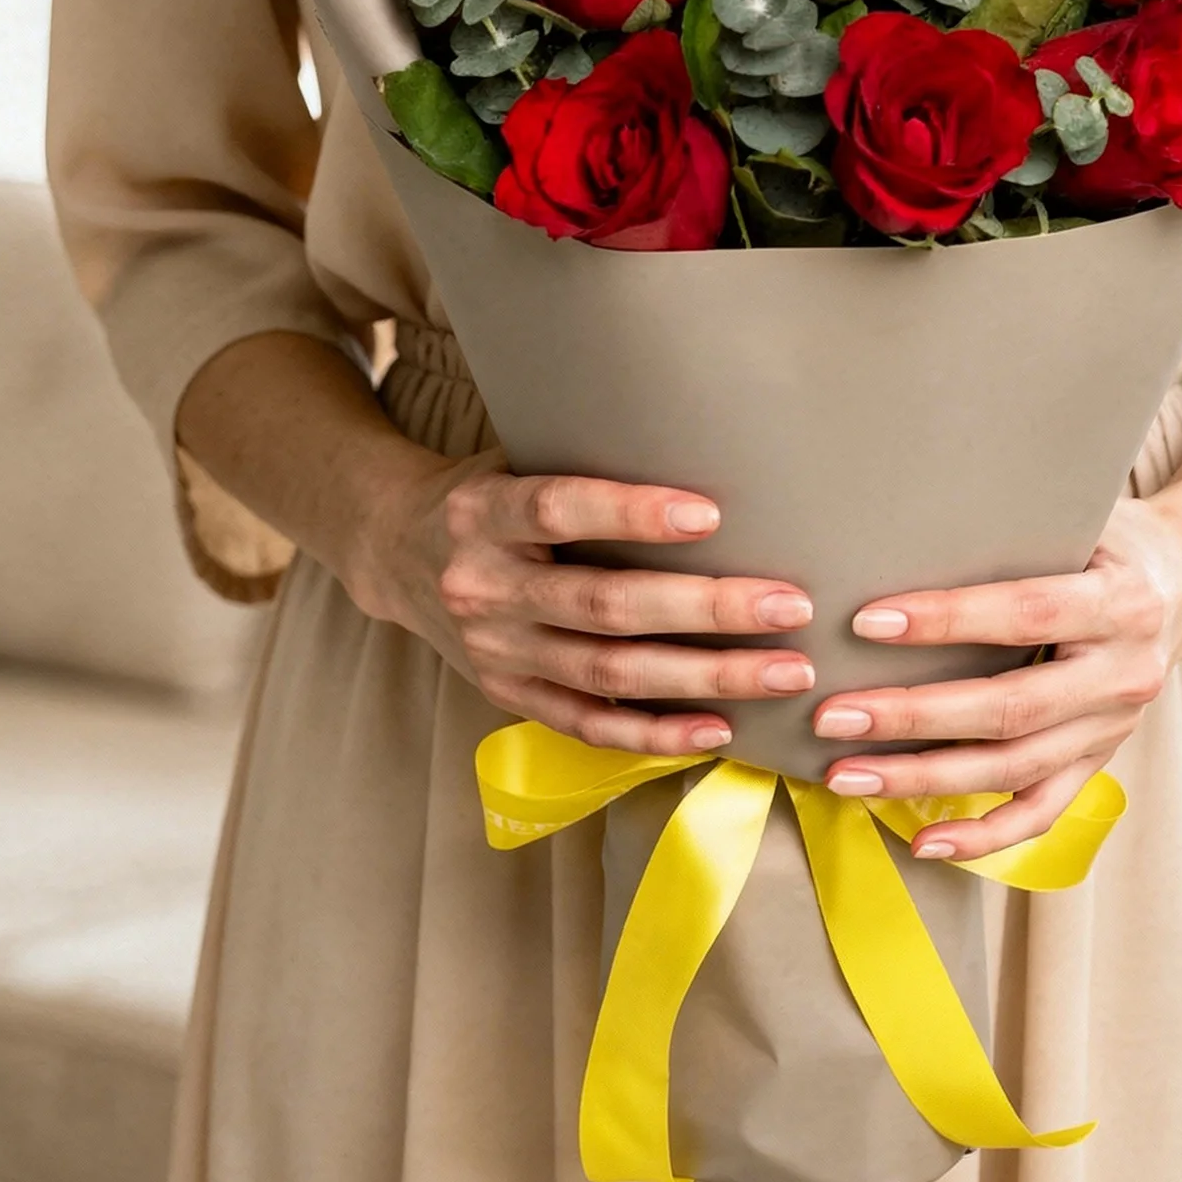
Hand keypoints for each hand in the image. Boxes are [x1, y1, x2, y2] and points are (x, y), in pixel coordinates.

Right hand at [344, 460, 816, 755]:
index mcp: (483, 513)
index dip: (631, 513)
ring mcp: (494, 652)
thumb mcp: (515, 458)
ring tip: (784, 669)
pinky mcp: (507, 696)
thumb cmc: (488, 492)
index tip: (711, 514)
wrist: (393, 548)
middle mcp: (483, 586)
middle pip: (603, 605)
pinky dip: (656, 734)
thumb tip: (707, 447)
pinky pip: (589, 725)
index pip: (558, 508)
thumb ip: (586, 463)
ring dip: (704, 676)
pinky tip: (720, 728)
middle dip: (704, 608)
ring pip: (610, 673)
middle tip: (787, 604)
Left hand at [808, 480, 1181, 860]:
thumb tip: (904, 517)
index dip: (947, 620)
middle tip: (834, 714)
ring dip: (925, 778)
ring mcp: (1113, 726)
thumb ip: (1013, 523)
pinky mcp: (1100, 760)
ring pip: (1013, 767)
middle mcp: (1123, 672)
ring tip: (847, 775)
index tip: (868, 622)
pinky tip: (923, 841)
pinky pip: (1040, 811)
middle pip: (1011, 706)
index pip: (1024, 612)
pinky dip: (982, 835)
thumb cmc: (1110, 537)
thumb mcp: (1081, 513)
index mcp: (1120, 600)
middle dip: (915, 715)